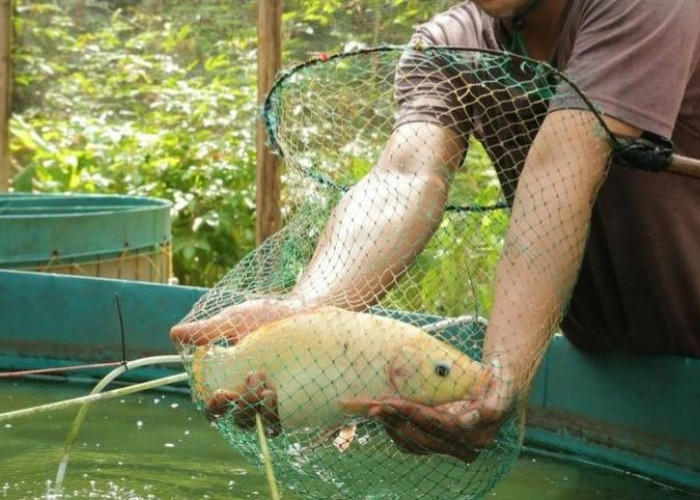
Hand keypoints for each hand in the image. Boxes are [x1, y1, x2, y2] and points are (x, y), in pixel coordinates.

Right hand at [171, 298, 298, 432]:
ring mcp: (274, 400)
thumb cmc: (265, 316)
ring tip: (269, 388)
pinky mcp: (296, 399)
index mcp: (231, 383)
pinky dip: (280, 413)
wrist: (303, 310)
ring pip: (263, 424)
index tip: (222, 393)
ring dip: (262, 412)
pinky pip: (287, 419)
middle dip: (243, 406)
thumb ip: (208, 330)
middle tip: (252, 378)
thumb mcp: (235, 320)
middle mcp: (252, 396)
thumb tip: (175, 334)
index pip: (217, 408)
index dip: (215, 408)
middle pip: (241, 420)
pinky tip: (280, 394)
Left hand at [358, 358, 516, 461]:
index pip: (440, 426)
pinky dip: (396, 429)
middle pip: (423, 436)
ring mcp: (452, 447)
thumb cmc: (501, 379)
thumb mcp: (504, 385)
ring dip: (392, 426)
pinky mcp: (441, 443)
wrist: (501, 384)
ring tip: (374, 408)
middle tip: (375, 404)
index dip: (414, 414)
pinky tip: (385, 415)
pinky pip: (413, 443)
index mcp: (478, 434)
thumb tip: (471, 419)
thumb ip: (494, 403)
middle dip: (397, 419)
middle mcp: (465, 446)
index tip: (393, 403)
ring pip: (415, 443)